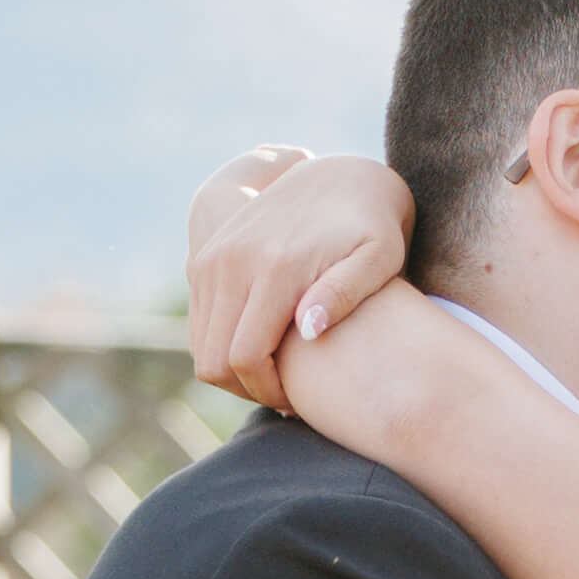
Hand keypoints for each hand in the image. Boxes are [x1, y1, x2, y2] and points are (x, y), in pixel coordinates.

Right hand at [188, 143, 411, 410]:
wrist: (341, 177)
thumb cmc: (374, 227)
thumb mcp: (379, 257)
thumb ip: (346, 292)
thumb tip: (306, 329)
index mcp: (273, 267)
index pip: (244, 358)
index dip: (267, 392)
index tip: (298, 401)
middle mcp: (231, 261)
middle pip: (212, 360)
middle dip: (246, 389)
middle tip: (287, 396)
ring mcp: (211, 258)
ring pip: (200, 346)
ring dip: (232, 369)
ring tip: (279, 373)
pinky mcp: (204, 258)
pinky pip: (199, 324)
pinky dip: (223, 346)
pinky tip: (264, 348)